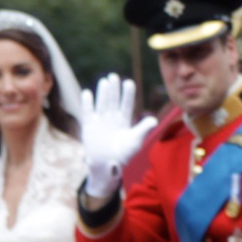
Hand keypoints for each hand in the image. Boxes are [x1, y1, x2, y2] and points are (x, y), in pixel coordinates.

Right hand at [79, 73, 154, 198]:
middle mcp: (112, 118)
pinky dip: (87, 103)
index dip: (128, 94)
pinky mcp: (89, 126)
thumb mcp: (135, 141)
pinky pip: (87, 111)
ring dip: (103, 92)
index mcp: (124, 121)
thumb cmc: (123, 155)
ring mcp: (100, 121)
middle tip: (114, 76)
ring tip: (105, 81)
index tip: (129, 82)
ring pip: (102, 103)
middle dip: (114, 89)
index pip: (126, 104)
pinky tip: (87, 93)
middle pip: (113, 100)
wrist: (106, 165)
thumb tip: (154, 119)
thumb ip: (143, 129)